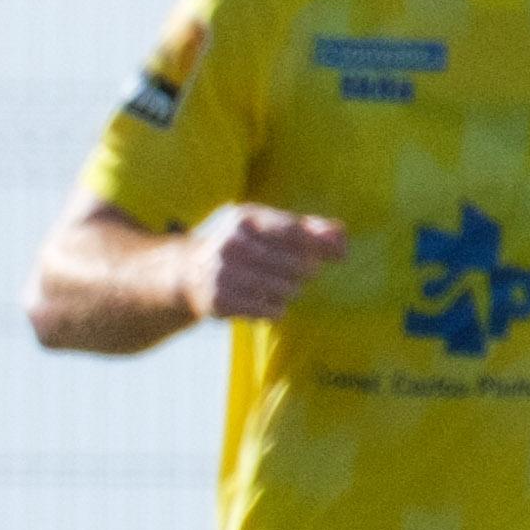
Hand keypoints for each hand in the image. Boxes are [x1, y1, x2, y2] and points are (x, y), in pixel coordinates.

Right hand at [172, 205, 349, 319]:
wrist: (187, 273)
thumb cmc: (241, 246)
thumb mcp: (268, 226)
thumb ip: (309, 228)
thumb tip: (342, 235)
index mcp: (246, 218)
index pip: (296, 232)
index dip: (323, 245)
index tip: (341, 255)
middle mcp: (232, 243)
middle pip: (300, 265)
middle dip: (305, 272)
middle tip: (294, 272)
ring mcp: (224, 272)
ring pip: (289, 290)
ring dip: (289, 291)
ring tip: (273, 285)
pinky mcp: (222, 300)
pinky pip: (273, 310)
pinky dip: (276, 309)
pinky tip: (261, 300)